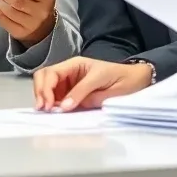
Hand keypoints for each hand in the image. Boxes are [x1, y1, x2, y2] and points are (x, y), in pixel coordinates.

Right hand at [33, 57, 153, 110]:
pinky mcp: (72, 92)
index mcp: (76, 64)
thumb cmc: (122, 79)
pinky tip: (53, 111)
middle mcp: (69, 71)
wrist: (136, 81)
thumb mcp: (103, 83)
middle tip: (43, 109)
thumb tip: (63, 106)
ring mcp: (70, 82)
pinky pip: (56, 95)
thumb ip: (83, 93)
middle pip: (45, 75)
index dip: (47, 88)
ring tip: (46, 112)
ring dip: (43, 97)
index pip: (53, 73)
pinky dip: (50, 102)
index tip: (49, 105)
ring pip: (47, 84)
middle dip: (40, 91)